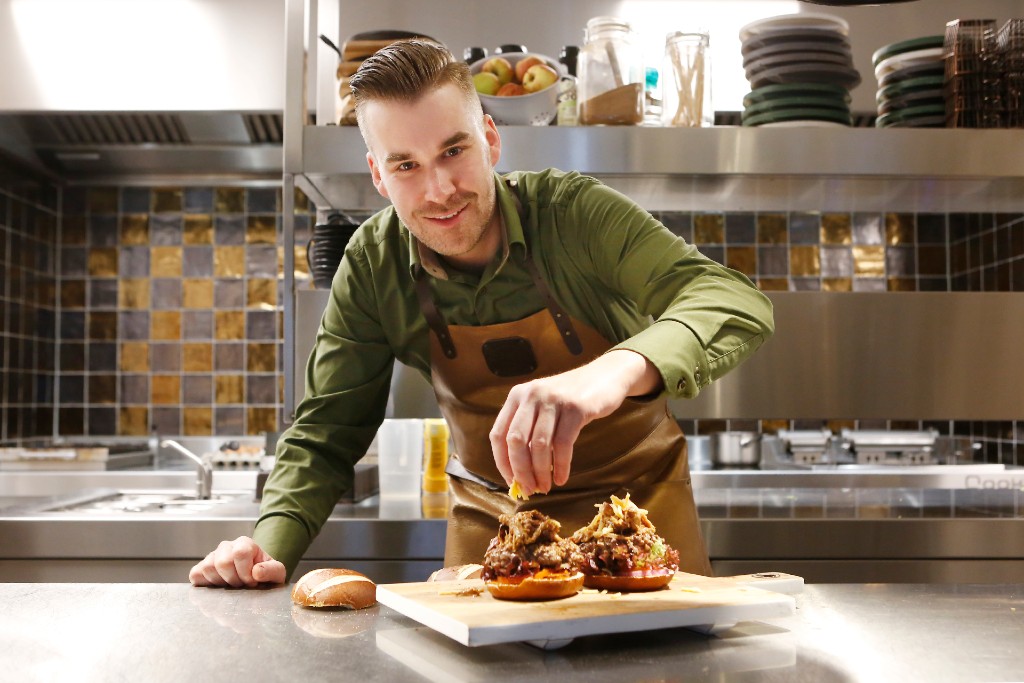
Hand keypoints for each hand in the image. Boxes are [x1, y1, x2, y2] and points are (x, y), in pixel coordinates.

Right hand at [189, 536, 285, 587]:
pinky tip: (218, 587)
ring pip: (208, 568)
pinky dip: (205, 584)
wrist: (255, 578)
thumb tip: (256, 572)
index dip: (246, 572)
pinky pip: (195, 575)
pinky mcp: (201, 568)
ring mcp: (212, 556)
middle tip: (242, 585)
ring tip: (231, 585)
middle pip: (222, 562)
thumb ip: (271, 571)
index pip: (240, 553)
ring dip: (221, 583)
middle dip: (234, 579)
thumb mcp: (277, 572)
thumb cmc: (265, 573)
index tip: (252, 582)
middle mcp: (226, 547)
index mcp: (245, 543)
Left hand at [489, 349, 662, 494]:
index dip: (502, 462)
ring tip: (545, 487)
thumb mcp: (542, 406)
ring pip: (538, 445)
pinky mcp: (576, 408)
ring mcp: (554, 400)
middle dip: (520, 471)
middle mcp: (532, 395)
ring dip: (540, 472)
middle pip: (515, 441)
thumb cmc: (570, 399)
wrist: (605, 376)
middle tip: (529, 490)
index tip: (511, 482)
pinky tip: (561, 478)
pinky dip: (560, 466)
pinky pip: (563, 444)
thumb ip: (528, 431)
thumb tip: (518, 474)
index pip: (498, 435)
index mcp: (517, 396)